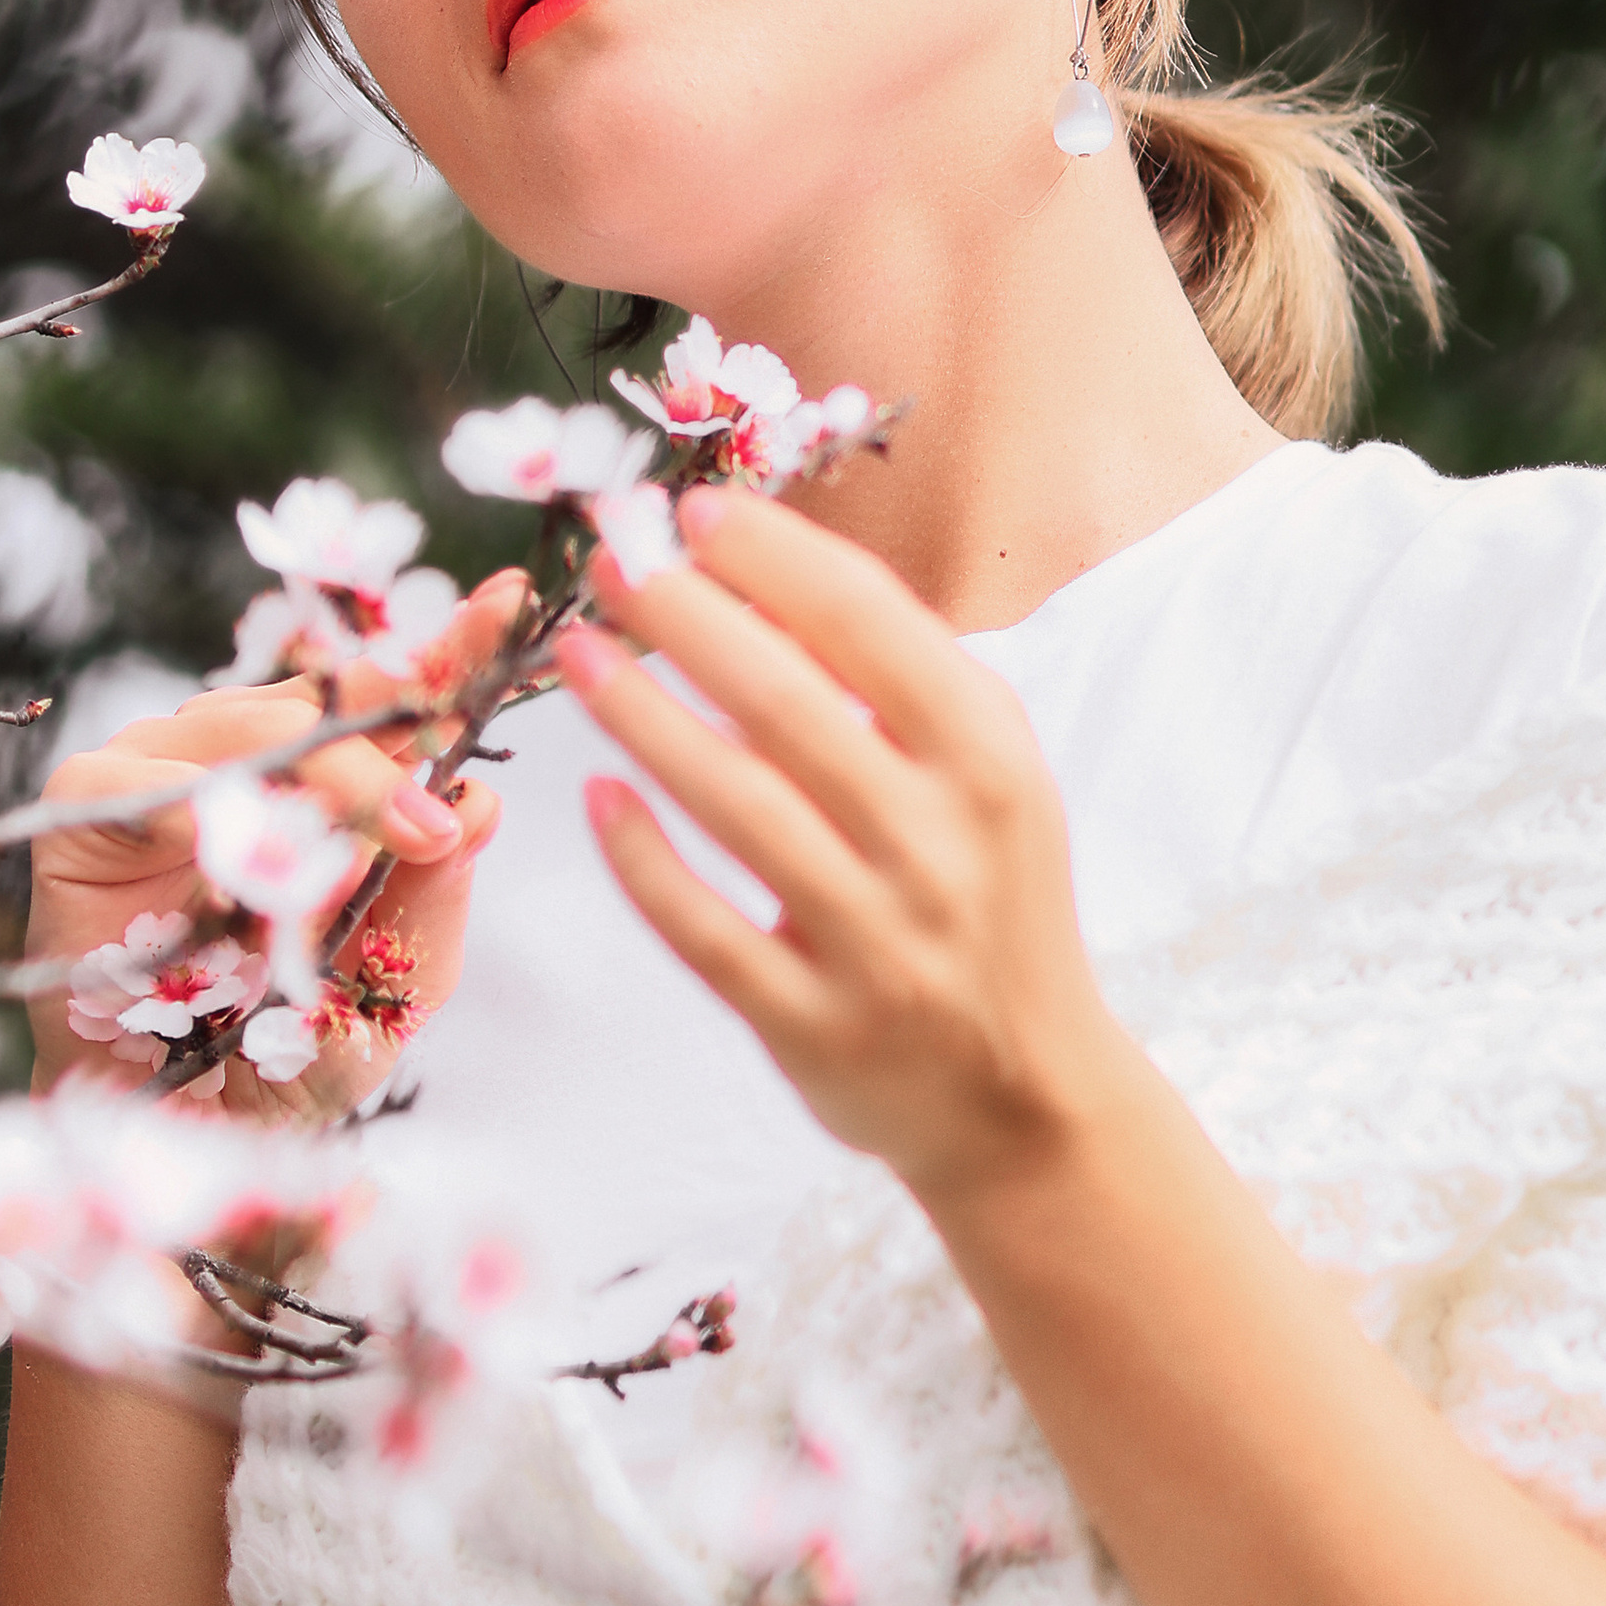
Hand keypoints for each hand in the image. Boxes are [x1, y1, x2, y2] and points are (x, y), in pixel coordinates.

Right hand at [25, 574, 521, 1121]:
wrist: (162, 1139)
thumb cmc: (277, 1060)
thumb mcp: (384, 995)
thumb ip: (429, 905)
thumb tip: (479, 803)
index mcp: (319, 774)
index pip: (389, 694)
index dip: (447, 649)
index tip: (510, 607)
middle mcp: (243, 750)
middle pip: (328, 696)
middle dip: (398, 721)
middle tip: (445, 793)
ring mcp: (163, 764)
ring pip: (253, 732)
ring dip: (327, 787)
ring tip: (391, 843)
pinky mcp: (88, 804)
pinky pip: (150, 787)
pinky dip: (207, 819)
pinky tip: (250, 859)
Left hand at [562, 487, 1123, 1213]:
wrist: (1028, 1097)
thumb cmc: (987, 891)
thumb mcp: (986, 773)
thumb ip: (899, 677)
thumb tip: (766, 565)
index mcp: (985, 762)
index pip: (869, 626)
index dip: (773, 557)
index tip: (693, 507)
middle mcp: (934, 846)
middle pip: (785, 703)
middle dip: (686, 616)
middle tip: (610, 559)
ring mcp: (874, 943)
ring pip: (736, 806)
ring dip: (643, 717)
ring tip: (577, 653)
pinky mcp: (812, 1026)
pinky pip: (706, 930)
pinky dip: (645, 861)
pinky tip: (597, 795)